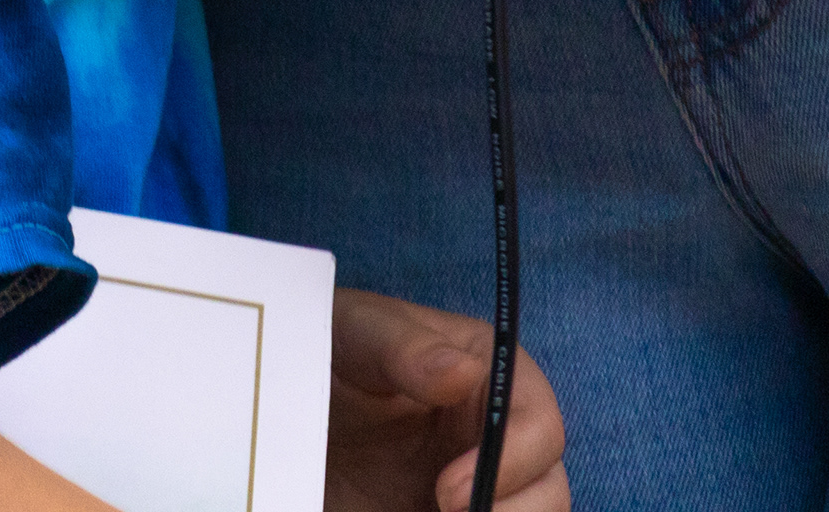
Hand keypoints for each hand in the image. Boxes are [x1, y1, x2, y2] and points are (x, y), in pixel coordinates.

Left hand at [328, 289, 568, 511]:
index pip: (540, 425)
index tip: (449, 490)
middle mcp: (497, 435)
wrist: (278, 405)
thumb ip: (405, 347)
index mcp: (490, 377)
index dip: (512, 460)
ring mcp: (480, 485)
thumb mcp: (354, 334)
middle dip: (513, 511)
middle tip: (440, 510)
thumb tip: (464, 373)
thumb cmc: (325, 352)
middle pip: (550, 490)